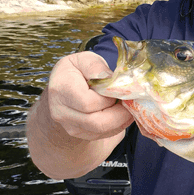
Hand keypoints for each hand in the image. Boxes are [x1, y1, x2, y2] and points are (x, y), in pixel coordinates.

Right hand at [27, 51, 133, 178]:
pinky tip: (122, 114)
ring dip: (121, 121)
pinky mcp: (79, 133)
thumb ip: (96, 67)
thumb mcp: (84, 59)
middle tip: (132, 102)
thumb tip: (111, 81)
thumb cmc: (76, 70)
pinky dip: (117, 126)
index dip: (108, 98)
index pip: (88, 103)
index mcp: (61, 89)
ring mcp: (69, 126)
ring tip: (129, 107)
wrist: (62, 87)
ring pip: (101, 131)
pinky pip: (102, 135)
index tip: (119, 89)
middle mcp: (61, 111)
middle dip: (120, 114)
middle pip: (96, 122)